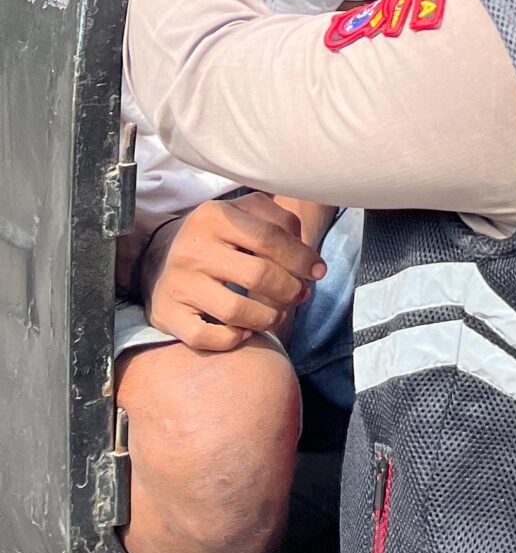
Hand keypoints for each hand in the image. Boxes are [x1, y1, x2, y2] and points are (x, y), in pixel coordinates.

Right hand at [140, 194, 324, 352]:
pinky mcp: (166, 313)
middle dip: (290, 289)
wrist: (161, 256)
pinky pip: (205, 337)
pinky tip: (245, 330)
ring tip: (277, 314)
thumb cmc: (219, 236)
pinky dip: (233, 339)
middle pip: (258, 275)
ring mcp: (177, 282)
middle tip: (300, 295)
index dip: (301, 258)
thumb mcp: (246, 213)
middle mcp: (192, 248)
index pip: (270, 238)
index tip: (318, 272)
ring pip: (235, 311)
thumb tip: (308, 258)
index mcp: (214, 216)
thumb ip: (281, 222)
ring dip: (267, 317)